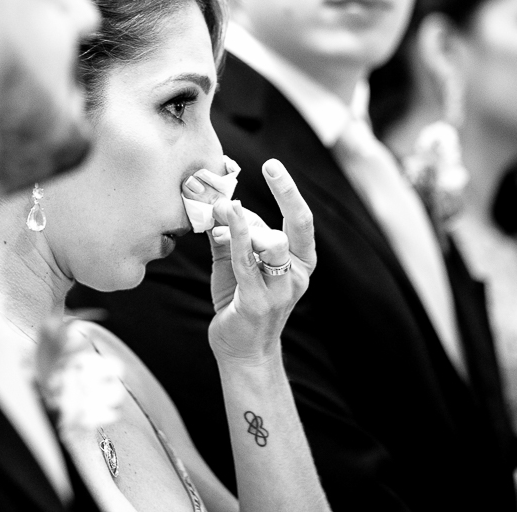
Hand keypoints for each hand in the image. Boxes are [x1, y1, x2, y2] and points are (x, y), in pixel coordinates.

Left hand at [183, 159, 315, 365]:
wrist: (242, 351)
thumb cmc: (240, 300)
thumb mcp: (236, 261)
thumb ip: (230, 232)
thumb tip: (213, 198)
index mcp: (300, 262)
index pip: (302, 220)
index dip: (290, 191)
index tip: (273, 165)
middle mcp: (297, 275)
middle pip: (296, 226)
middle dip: (285, 192)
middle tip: (269, 167)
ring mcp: (280, 291)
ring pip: (273, 243)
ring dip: (249, 220)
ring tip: (226, 204)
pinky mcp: (256, 303)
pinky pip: (246, 263)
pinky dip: (236, 238)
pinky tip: (222, 222)